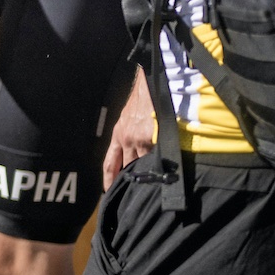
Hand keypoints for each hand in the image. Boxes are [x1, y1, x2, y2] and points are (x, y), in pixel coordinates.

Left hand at [102, 68, 156, 189]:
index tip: (109, 192)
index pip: (109, 163)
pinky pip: (158, 156)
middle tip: (136, 193)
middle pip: (128, 168)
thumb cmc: (142, 98)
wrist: (153, 81)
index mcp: (118, 135)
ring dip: (149, 172)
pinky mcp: (154, 135)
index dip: (109, 180)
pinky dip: (161, 163)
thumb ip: (127, 135)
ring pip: (143, 164)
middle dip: (132, 179)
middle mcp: (126, 138)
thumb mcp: (128, 118)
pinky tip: (166, 167)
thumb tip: (131, 151)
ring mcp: (140, 138)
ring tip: (154, 182)